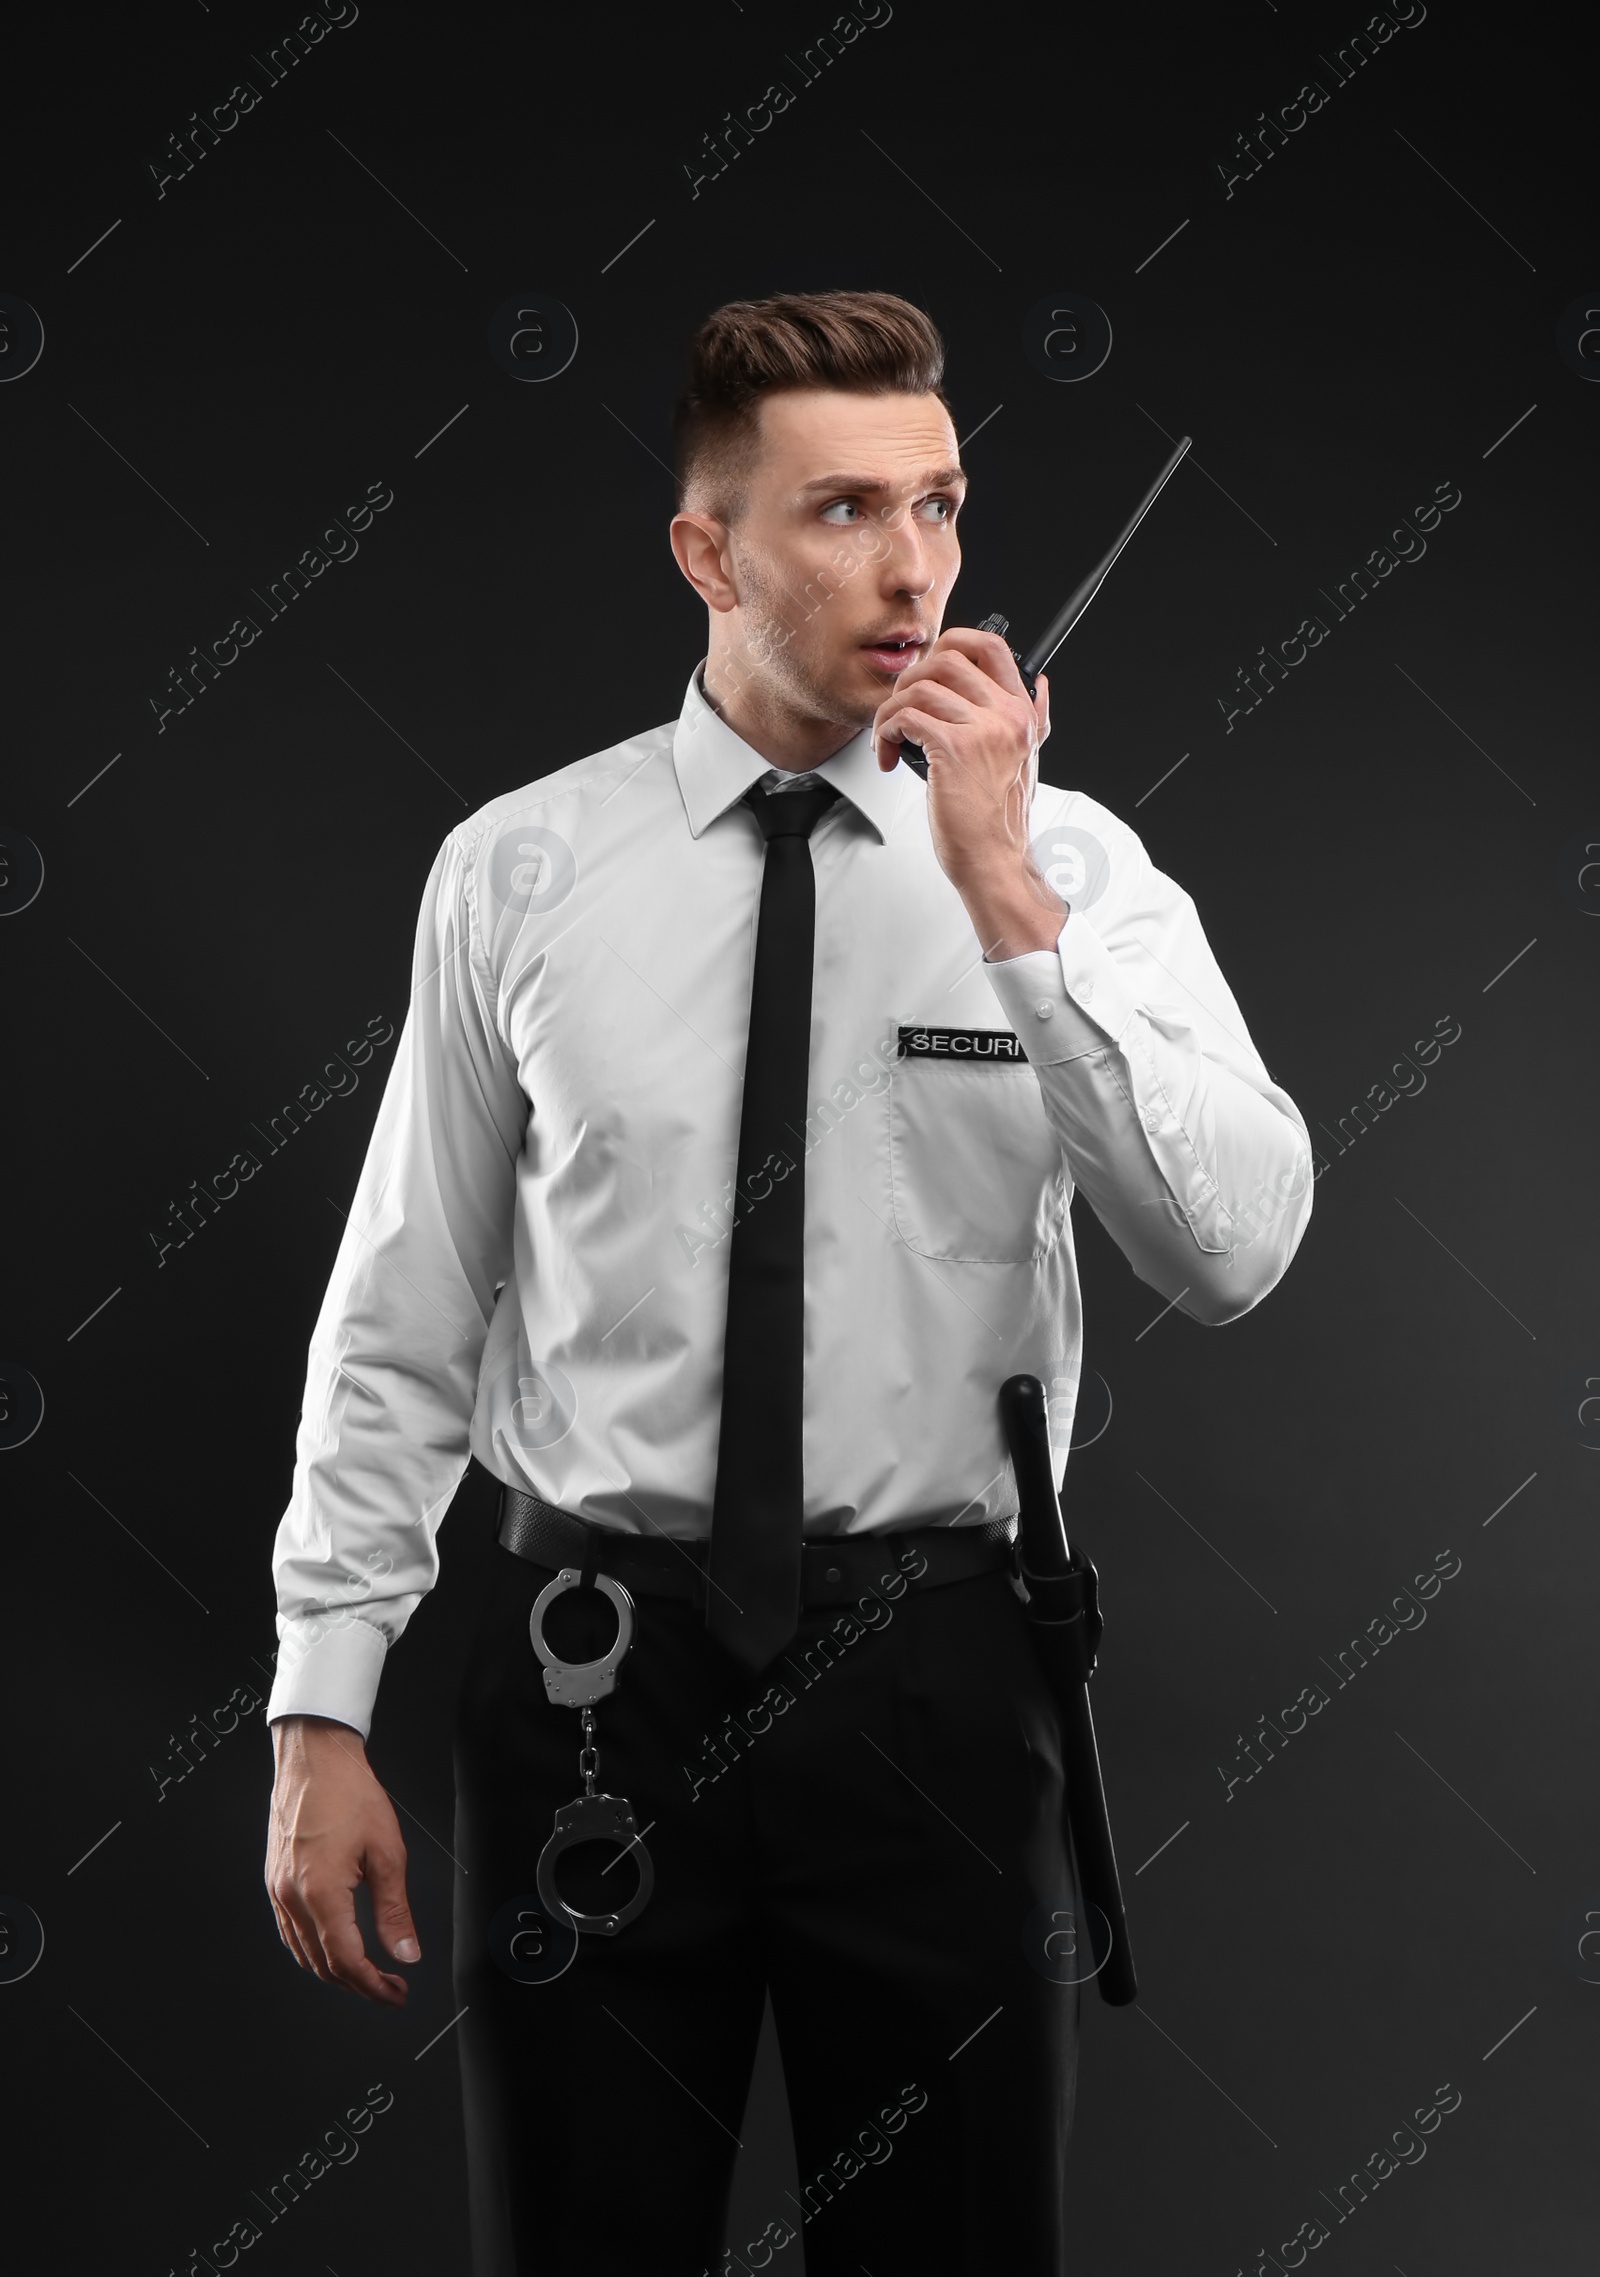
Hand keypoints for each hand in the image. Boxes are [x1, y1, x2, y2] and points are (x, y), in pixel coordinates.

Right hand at [265, 1714, 418, 2006]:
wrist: (314, 1757)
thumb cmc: (348, 1791)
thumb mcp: (387, 1851)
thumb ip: (395, 1909)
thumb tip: (406, 1952)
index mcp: (320, 1892)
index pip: (346, 1961)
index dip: (374, 1986)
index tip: (396, 1993)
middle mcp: (291, 1897)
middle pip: (323, 1965)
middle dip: (358, 1984)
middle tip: (390, 1987)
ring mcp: (277, 1890)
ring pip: (302, 1953)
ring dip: (334, 1971)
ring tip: (367, 1973)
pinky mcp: (274, 1880)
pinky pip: (290, 1932)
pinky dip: (312, 1950)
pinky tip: (332, 1946)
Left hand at [871, 627, 1050, 894]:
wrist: (995, 860)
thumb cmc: (999, 819)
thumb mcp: (1027, 760)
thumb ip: (1034, 718)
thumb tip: (1041, 685)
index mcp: (1021, 713)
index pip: (992, 646)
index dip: (952, 643)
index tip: (930, 668)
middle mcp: (1006, 716)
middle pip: (946, 659)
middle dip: (910, 678)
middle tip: (900, 707)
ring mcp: (981, 731)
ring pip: (918, 688)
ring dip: (890, 711)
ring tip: (889, 739)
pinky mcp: (952, 750)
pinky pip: (904, 717)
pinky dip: (885, 732)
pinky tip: (889, 754)